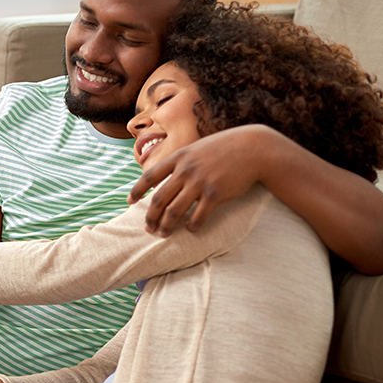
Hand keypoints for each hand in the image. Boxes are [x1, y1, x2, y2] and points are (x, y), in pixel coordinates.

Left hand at [128, 125, 269, 235]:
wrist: (253, 148)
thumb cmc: (224, 148)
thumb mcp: (197, 148)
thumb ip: (181, 161)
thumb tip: (164, 176)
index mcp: (178, 157)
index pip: (149, 176)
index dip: (137, 190)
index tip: (129, 201)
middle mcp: (186, 170)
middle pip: (159, 199)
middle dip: (151, 217)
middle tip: (148, 228)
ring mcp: (200, 182)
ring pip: (175, 211)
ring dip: (167, 226)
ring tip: (164, 234)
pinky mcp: (215, 194)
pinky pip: (198, 216)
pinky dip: (192, 226)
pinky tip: (191, 229)